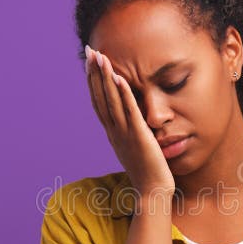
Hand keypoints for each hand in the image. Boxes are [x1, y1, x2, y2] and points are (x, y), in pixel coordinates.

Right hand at [85, 45, 174, 198]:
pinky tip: (119, 77)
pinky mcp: (139, 137)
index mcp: (113, 133)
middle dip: (95, 74)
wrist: (152, 192)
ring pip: (111, 101)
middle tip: (90, 51)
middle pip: (101, 97)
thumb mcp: (133, 148)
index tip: (90, 63)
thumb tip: (126, 122)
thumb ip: (128, 133)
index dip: (93, 82)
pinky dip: (123, 94)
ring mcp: (125, 134)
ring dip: (105, 78)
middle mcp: (115, 131)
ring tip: (101, 57)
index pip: (99, 102)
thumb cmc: (147, 171)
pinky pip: (129, 112)